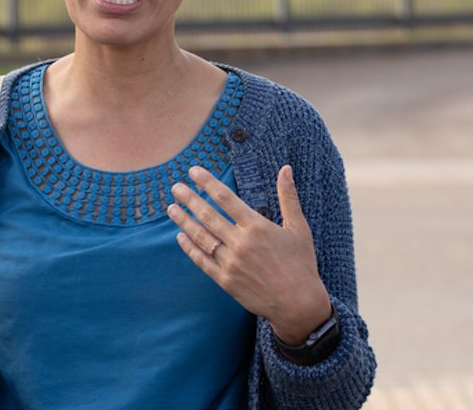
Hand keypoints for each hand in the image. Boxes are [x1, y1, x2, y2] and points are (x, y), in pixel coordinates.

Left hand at [166, 164, 330, 344]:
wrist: (299, 304)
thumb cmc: (301, 264)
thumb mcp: (299, 227)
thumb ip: (288, 196)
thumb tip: (286, 168)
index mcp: (257, 226)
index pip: (225, 197)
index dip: (207, 182)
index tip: (193, 171)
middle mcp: (240, 243)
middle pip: (208, 215)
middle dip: (189, 199)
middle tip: (175, 187)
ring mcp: (231, 263)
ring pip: (201, 237)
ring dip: (184, 221)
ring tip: (171, 209)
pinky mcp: (225, 281)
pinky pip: (202, 261)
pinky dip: (189, 248)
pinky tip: (180, 237)